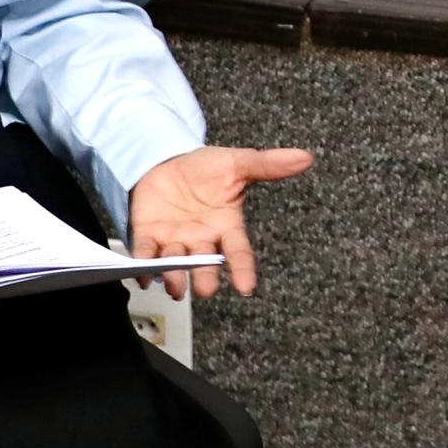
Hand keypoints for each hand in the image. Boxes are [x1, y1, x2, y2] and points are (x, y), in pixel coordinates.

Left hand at [130, 145, 315, 298]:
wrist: (167, 161)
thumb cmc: (205, 169)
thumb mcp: (236, 163)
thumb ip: (267, 165)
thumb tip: (305, 157)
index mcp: (226, 226)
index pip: (238, 251)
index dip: (243, 269)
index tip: (247, 288)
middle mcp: (202, 240)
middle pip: (205, 263)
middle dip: (205, 276)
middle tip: (206, 289)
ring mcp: (175, 240)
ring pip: (175, 263)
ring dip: (175, 276)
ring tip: (175, 286)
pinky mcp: (148, 235)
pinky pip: (145, 253)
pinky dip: (143, 264)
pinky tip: (142, 274)